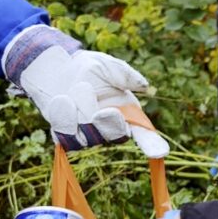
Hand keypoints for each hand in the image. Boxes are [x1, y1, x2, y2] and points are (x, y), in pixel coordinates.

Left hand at [3, 26, 168, 157]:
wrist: (56, 71)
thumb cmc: (88, 68)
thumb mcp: (108, 66)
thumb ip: (124, 75)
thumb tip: (143, 85)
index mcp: (127, 113)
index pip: (144, 133)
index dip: (152, 144)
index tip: (161, 152)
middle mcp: (110, 128)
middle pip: (113, 136)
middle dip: (105, 121)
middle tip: (97, 103)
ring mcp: (89, 135)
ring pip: (88, 137)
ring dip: (79, 111)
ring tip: (73, 91)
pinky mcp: (68, 137)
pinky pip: (67, 137)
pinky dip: (64, 117)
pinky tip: (62, 100)